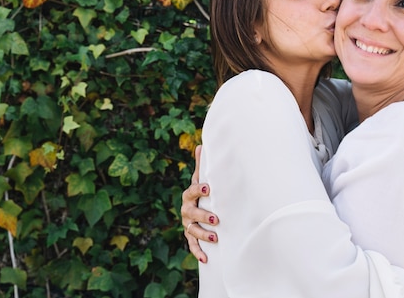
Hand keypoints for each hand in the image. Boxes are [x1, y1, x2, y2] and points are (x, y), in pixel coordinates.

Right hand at [181, 145, 218, 262]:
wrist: (195, 208)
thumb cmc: (202, 192)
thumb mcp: (202, 179)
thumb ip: (202, 165)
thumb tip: (201, 145)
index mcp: (190, 195)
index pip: (192, 191)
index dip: (199, 190)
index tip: (208, 189)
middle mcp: (187, 210)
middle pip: (192, 213)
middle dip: (203, 216)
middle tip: (216, 219)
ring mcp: (188, 224)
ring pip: (192, 230)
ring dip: (203, 234)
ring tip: (215, 238)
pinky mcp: (190, 236)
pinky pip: (192, 245)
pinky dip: (198, 252)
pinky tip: (206, 259)